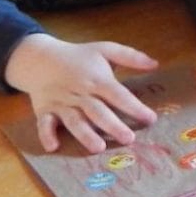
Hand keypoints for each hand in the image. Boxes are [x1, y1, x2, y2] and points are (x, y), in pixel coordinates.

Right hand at [4, 33, 159, 153]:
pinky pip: (44, 124)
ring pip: (74, 120)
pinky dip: (47, 134)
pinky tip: (53, 147)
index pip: (118, 94)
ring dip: (85, 134)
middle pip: (98, 111)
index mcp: (97, 79)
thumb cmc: (78, 56)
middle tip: (129, 139)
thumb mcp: (105, 49)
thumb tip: (155, 64)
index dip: (134, 107)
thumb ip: (131, 56)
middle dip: (113, 125)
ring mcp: (62, 103)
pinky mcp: (45, 110)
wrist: (40, 57)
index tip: (151, 119)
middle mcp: (80, 93)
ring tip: (98, 147)